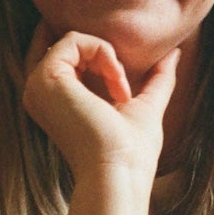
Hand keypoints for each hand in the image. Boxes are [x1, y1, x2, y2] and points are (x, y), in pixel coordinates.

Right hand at [22, 26, 178, 183]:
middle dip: (102, 52)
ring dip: (106, 56)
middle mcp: (41, 92)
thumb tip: (175, 52)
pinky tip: (117, 86)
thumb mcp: (146, 106)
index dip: (97, 54)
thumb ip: (157, 79)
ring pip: (72, 39)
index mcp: (56, 101)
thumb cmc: (131, 153)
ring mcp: (38, 85)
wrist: (119, 175)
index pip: (68, 56)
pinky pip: (74, 40)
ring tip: (121, 91)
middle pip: (67, 45)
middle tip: (121, 85)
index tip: (122, 86)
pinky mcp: (46, 78)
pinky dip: (103, 54)